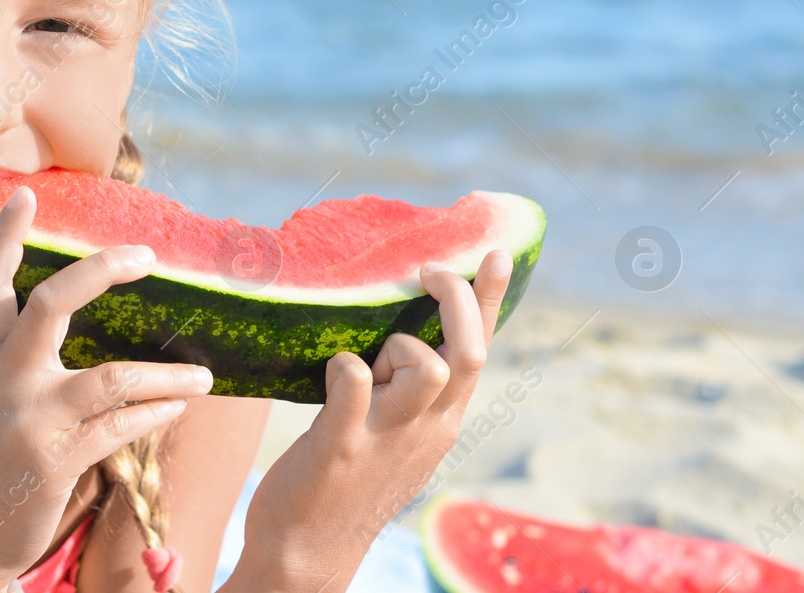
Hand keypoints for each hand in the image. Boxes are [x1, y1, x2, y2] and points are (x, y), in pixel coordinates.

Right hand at [0, 185, 213, 592]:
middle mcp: (2, 380)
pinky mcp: (56, 461)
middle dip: (103, 271)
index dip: (4, 237)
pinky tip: (176, 407)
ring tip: (203, 376)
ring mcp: (29, 421)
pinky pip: (121, 427)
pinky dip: (156, 413)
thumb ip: (19, 362)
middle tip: (147, 255)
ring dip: (167, 376)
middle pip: (52, 305)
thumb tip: (83, 326)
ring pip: (112, 377)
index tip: (26, 194)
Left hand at [226, 250, 512, 592]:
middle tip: (424, 272)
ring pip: (425, 365)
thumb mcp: (397, 432)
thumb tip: (409, 333)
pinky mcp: (339, 446)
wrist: (308, 551)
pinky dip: (344, 366)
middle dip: (455, 298)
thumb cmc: (347, 479)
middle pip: (468, 351)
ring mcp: (387, 437)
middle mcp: (427, 428)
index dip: (490, 299)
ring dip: (397, 344)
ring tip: (366, 365)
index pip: (480, 350)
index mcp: (443, 420)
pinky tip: (331, 373)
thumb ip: (410, 389)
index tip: (495, 252)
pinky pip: (353, 384)